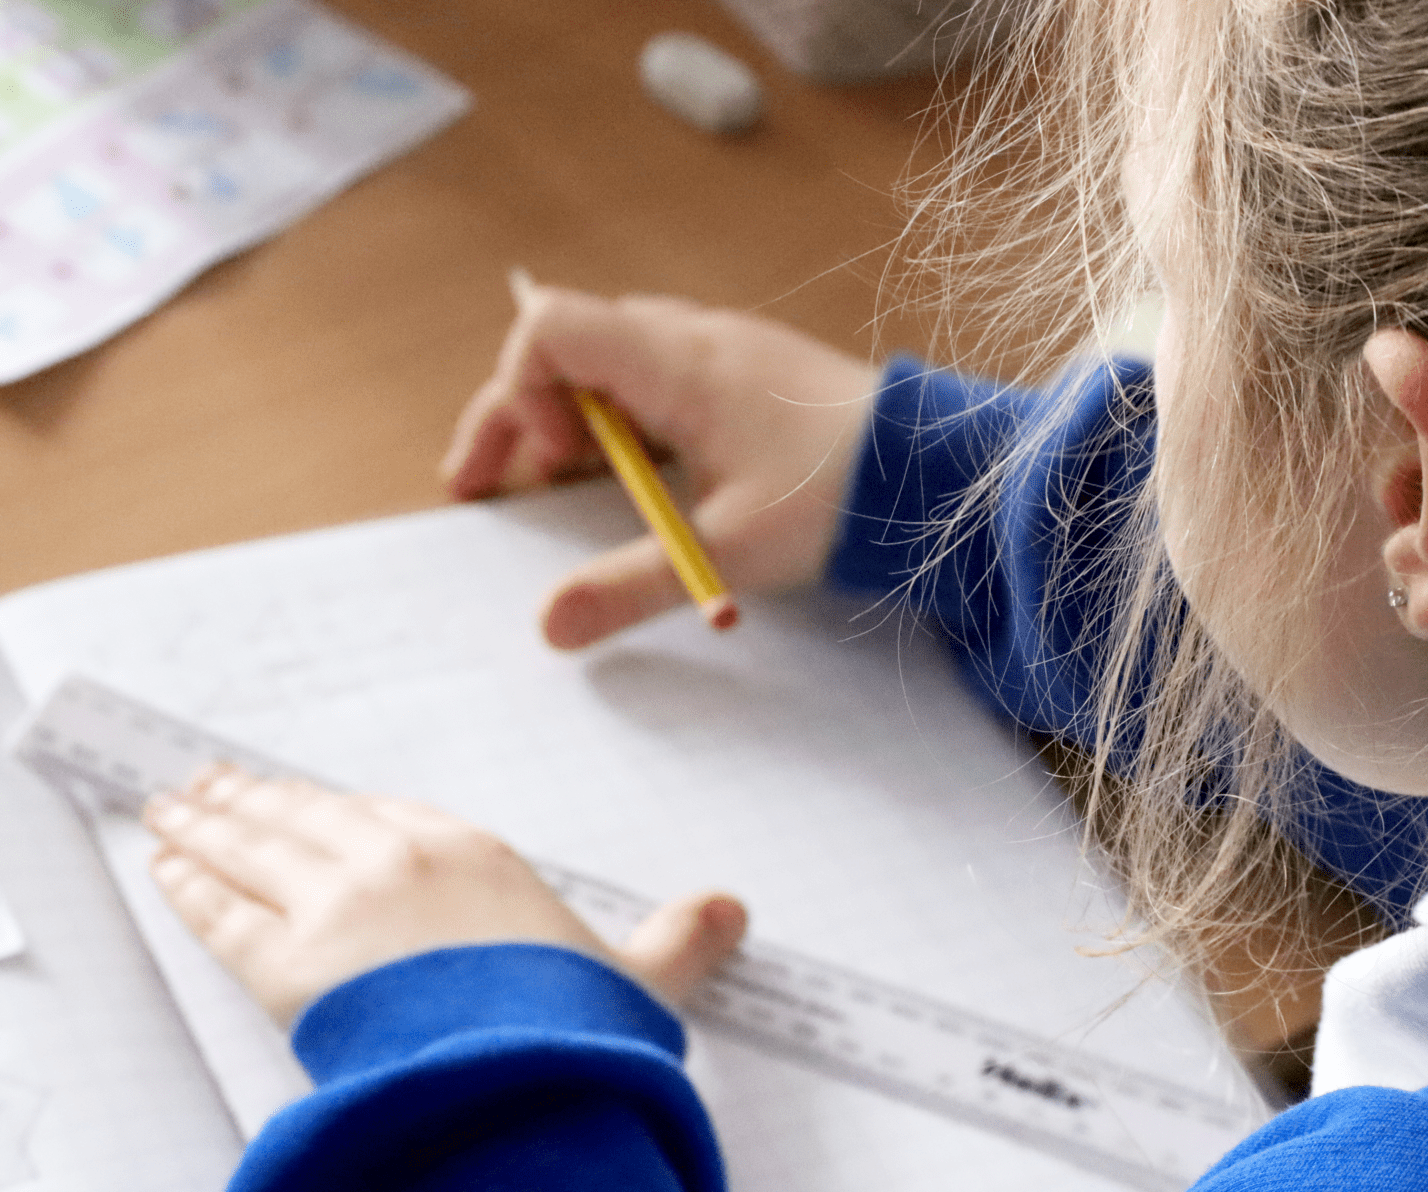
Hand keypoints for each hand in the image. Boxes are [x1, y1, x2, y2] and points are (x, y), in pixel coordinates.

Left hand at [145, 766, 748, 1024]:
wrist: (524, 1072)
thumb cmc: (571, 1025)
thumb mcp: (636, 978)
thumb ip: (674, 942)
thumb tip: (731, 912)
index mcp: (467, 852)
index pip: (375, 813)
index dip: (326, 804)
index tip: (297, 792)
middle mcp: (391, 861)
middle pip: (302, 820)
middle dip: (247, 801)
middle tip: (205, 783)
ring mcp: (334, 908)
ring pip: (252, 851)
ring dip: (202, 827)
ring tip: (167, 808)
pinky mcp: (288, 966)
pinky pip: (222, 914)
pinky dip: (188, 887)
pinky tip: (164, 867)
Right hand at [443, 278, 878, 648]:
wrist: (936, 468)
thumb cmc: (840, 495)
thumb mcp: (726, 550)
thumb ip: (631, 585)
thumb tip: (551, 626)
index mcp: (675, 362)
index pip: (548, 328)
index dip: (520, 393)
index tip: (547, 465)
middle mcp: (688, 338)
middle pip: (564, 345)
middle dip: (519, 414)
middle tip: (491, 485)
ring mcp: (716, 350)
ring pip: (604, 358)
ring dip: (567, 416)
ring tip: (560, 481)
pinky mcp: (740, 373)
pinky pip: (649, 374)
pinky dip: (616, 417)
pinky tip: (632, 473)